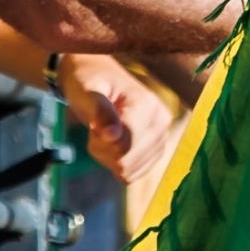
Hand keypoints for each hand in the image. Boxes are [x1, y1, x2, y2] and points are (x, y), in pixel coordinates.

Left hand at [54, 54, 183, 185]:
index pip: (123, 146)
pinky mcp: (158, 149)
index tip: (93, 125)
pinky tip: (114, 145)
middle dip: (103, 152)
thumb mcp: (87, 93)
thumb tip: (112, 135)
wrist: (98, 76)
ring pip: (129, 171)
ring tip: (106, 135)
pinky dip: (118, 165)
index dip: (99, 143)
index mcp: (147, 105)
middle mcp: (161, 122)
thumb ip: (100, 112)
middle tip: (98, 129)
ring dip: (109, 158)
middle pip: (126, 162)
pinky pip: (135, 174)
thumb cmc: (88, 82)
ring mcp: (162, 137)